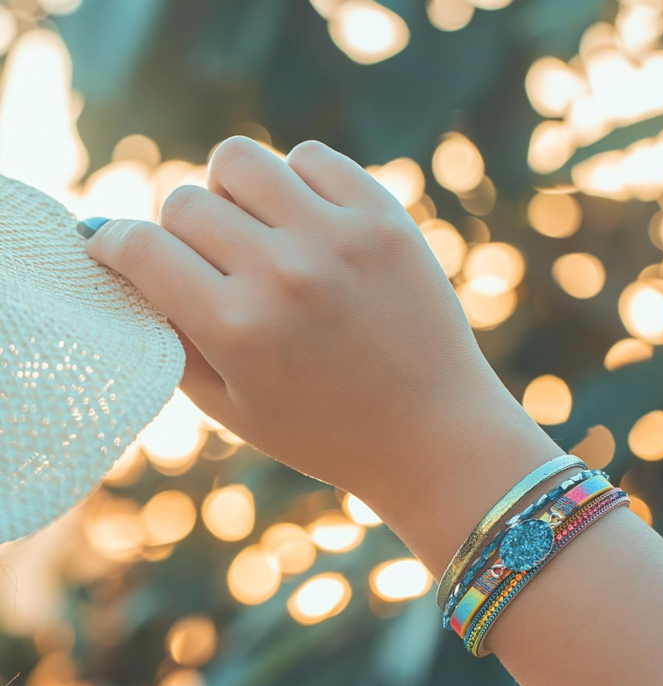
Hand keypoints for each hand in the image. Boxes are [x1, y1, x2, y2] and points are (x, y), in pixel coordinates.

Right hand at [84, 137, 553, 557]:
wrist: (433, 434)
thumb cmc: (327, 433)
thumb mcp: (233, 410)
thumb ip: (173, 339)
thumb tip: (132, 272)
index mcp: (237, 328)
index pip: (140, 248)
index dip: (112, 243)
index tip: (114, 246)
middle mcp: (283, 273)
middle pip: (185, 202)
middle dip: (180, 233)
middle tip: (212, 264)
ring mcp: (338, 237)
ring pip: (239, 161)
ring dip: (231, 193)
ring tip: (257, 232)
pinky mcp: (384, 218)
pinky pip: (311, 157)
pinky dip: (296, 182)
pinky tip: (309, 223)